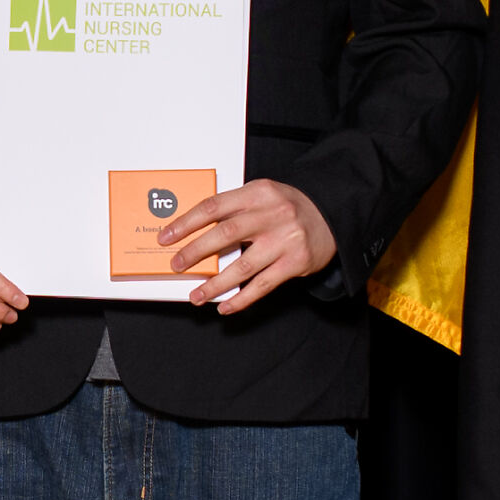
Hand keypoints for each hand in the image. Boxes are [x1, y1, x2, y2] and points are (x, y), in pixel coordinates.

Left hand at [164, 178, 334, 314]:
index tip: (167, 236)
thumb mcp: (262, 195)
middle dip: (195, 252)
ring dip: (215, 284)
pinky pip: (262, 285)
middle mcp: (272, 214)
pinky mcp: (295, 263)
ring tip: (196, 295)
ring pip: (242, 266)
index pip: (214, 207)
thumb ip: (235, 209)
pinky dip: (241, 298)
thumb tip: (195, 233)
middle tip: (176, 265)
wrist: (332, 214)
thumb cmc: (288, 207)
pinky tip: (225, 306)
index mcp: (258, 193)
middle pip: (225, 234)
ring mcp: (285, 240)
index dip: (186, 223)